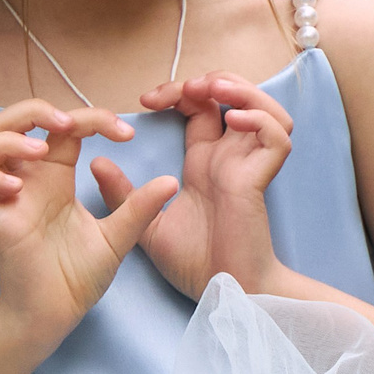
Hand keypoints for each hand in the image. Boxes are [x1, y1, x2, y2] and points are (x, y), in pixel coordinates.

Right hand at [0, 100, 177, 338]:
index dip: (91, 117)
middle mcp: (26, 182)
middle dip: (31, 111)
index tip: (125, 133)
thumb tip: (170, 181)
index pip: (60, 127)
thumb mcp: (118, 237)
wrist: (59, 313)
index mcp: (54, 176)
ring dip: (5, 142)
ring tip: (39, 154)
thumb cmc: (79, 275)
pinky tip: (17, 189)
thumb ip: (139, 208)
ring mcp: (5, 202)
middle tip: (65, 124)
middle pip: (5, 123)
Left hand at [133, 71, 292, 299]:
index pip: (199, 107)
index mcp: (204, 161)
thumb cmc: (194, 263)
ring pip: (264, 108)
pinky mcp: (260, 180)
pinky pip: (276, 138)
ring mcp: (247, 166)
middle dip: (211, 80)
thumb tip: (96, 162)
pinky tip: (233, 121)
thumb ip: (123, 194)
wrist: (222, 292)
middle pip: (235, 97)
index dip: (178, 92)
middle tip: (184, 88)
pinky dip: (260, 121)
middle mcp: (228, 157)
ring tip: (214, 89)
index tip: (146, 100)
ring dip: (242, 90)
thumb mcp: (146, 224)